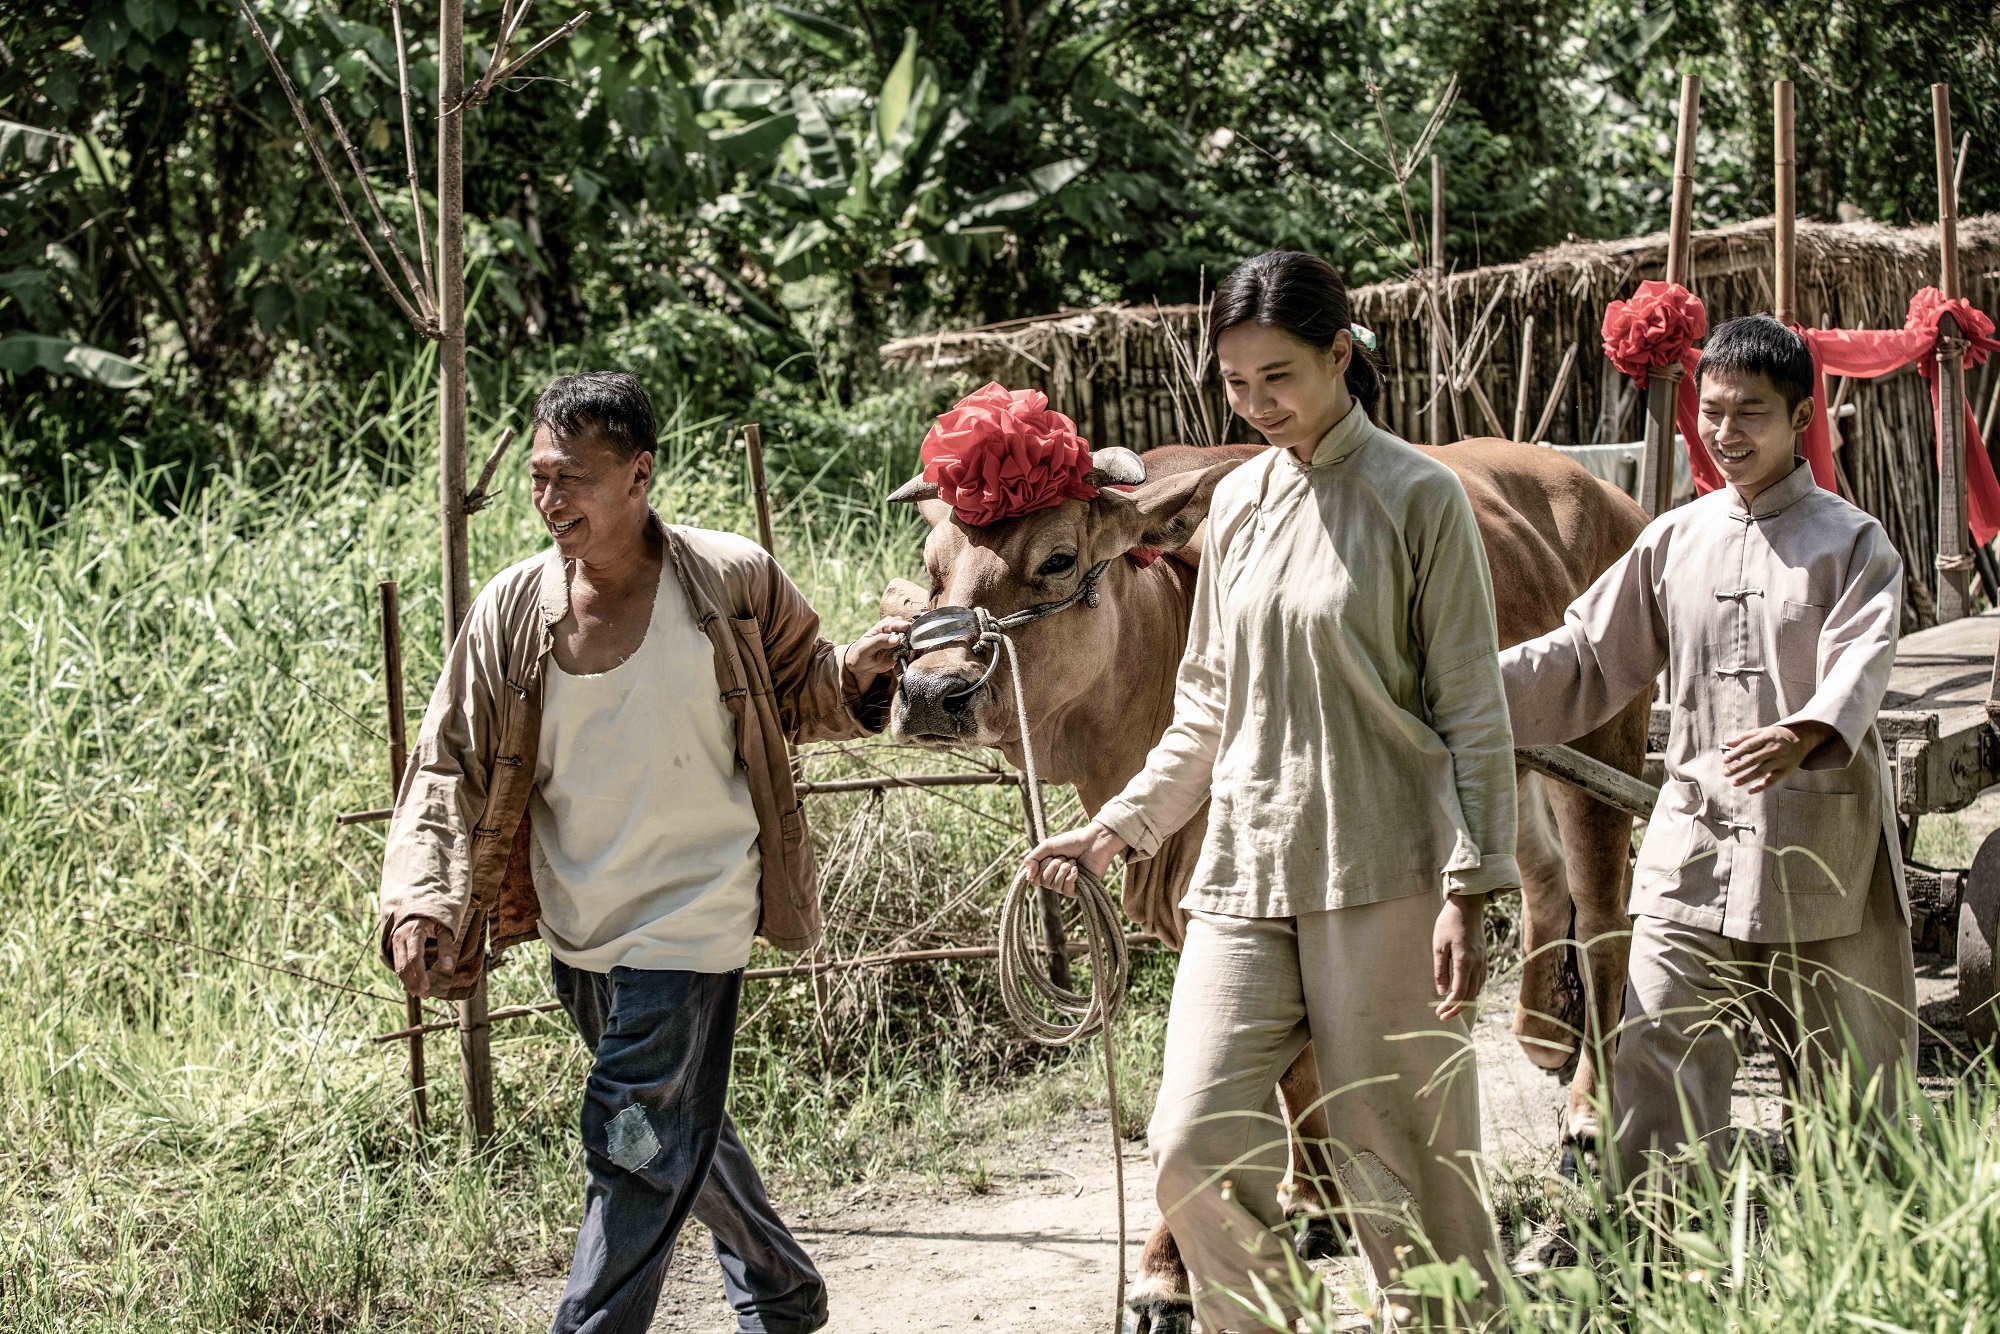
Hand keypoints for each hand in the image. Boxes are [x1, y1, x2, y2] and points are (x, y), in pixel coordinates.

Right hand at [390, 915, 456, 997]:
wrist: (420, 907)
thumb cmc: (435, 918)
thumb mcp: (445, 929)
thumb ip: (446, 947)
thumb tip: (448, 967)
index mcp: (413, 932)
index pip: (414, 957)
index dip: (420, 974)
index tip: (427, 988)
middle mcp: (400, 937)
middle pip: (404, 965)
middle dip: (413, 982)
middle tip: (425, 995)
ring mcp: (395, 942)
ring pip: (398, 967)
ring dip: (408, 982)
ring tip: (420, 994)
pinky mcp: (394, 946)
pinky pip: (397, 964)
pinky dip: (404, 976)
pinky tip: (412, 985)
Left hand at [844, 616, 913, 686]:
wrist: (859, 665)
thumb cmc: (860, 652)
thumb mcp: (866, 647)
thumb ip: (880, 641)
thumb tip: (897, 639)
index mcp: (886, 625)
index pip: (901, 623)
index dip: (907, 629)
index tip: (909, 638)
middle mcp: (895, 632)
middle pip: (912, 634)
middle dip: (912, 645)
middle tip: (906, 655)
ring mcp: (900, 643)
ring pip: (915, 646)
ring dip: (910, 655)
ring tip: (900, 664)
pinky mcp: (902, 653)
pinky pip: (911, 656)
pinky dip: (907, 663)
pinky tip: (896, 669)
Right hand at [1023, 822, 1127, 896]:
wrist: (1094, 841)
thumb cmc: (1072, 841)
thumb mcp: (1047, 846)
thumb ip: (1032, 859)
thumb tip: (1028, 878)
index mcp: (1048, 869)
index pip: (1034, 879)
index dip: (1038, 868)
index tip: (1048, 857)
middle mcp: (1056, 879)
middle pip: (1043, 882)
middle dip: (1053, 866)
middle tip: (1064, 856)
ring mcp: (1067, 885)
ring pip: (1054, 886)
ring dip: (1063, 869)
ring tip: (1073, 861)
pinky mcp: (1078, 890)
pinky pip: (1066, 890)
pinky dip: (1071, 876)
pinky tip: (1078, 869)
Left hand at [1432, 894, 1487, 1020]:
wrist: (1467, 906)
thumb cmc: (1448, 924)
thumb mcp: (1438, 946)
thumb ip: (1441, 970)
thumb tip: (1442, 993)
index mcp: (1465, 961)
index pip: (1459, 992)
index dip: (1450, 1006)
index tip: (1439, 1014)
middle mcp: (1477, 964)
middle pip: (1470, 995)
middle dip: (1457, 1008)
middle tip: (1443, 1016)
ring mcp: (1483, 961)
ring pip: (1477, 989)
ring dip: (1465, 1001)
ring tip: (1451, 1007)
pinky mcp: (1484, 957)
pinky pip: (1480, 980)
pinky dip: (1472, 990)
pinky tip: (1463, 992)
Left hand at [1722, 720, 1830, 791]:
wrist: (1802, 738)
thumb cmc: (1776, 735)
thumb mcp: (1762, 731)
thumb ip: (1744, 737)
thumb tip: (1726, 743)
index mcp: (1767, 737)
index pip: (1748, 746)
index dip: (1736, 753)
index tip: (1725, 760)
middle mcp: (1774, 749)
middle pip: (1753, 760)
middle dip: (1738, 767)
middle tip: (1726, 773)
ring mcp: (1781, 760)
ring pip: (1761, 771)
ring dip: (1746, 778)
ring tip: (1734, 783)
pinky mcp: (1785, 770)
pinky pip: (1772, 780)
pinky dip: (1761, 786)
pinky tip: (1750, 790)